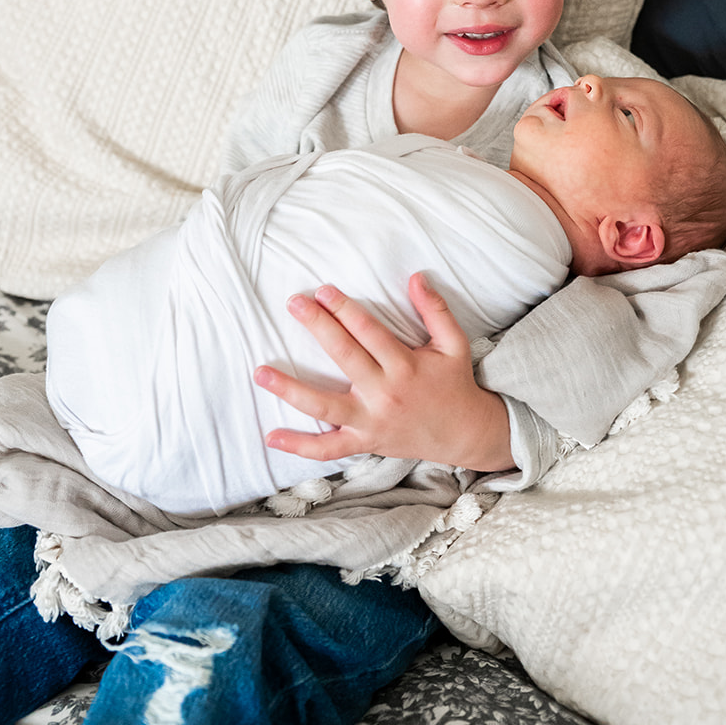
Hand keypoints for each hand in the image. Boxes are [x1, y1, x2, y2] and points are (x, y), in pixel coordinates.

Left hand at [253, 273, 513, 471]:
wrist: (464, 434)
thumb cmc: (455, 383)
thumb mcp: (454, 344)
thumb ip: (435, 309)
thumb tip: (416, 277)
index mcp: (405, 366)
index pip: (368, 332)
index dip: (345, 309)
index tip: (323, 290)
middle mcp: (385, 393)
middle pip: (344, 356)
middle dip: (318, 327)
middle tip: (294, 303)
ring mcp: (371, 420)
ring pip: (324, 405)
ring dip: (290, 389)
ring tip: (261, 372)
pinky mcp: (364, 441)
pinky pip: (328, 448)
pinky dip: (300, 445)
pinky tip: (271, 436)